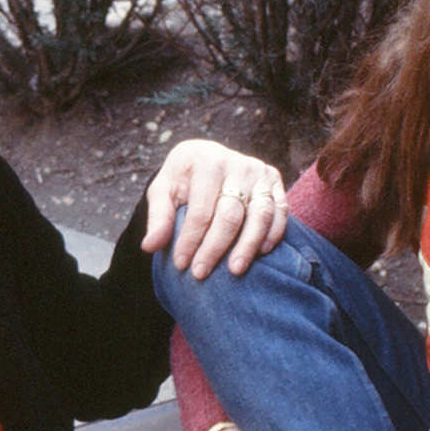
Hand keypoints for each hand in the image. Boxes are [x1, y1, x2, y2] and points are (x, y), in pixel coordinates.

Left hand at [142, 140, 286, 278]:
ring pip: (260, 214)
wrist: (207, 157)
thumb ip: (158, 217)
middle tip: (201, 273)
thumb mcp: (163, 191)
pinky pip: (280, 210)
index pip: (200, 210)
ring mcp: (259, 172)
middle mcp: (237, 164)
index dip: (191, 240)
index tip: (181, 264)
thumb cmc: (183, 179)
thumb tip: (149, 246)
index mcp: (206, 162)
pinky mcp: (274, 180)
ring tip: (234, 270)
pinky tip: (261, 252)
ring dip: (248, 245)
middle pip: (230, 214)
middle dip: (214, 247)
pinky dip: (274, 232)